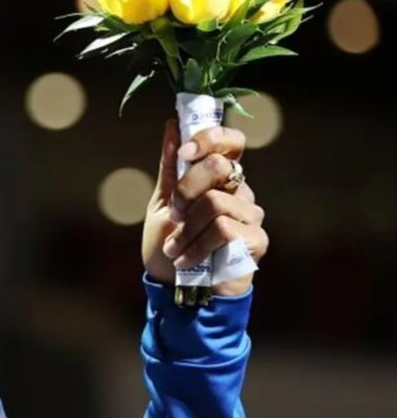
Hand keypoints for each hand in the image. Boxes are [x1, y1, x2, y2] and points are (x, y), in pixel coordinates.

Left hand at [141, 119, 267, 295]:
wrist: (175, 291)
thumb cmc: (169, 246)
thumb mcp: (161, 204)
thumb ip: (170, 169)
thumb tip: (172, 126)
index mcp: (219, 178)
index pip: (230, 141)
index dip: (209, 138)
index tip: (184, 152)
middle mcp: (240, 191)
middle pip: (220, 166)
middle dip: (186, 189)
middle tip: (173, 213)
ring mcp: (251, 215)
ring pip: (216, 202)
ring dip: (186, 228)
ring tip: (173, 248)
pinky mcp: (256, 241)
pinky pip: (225, 230)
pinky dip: (197, 245)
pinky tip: (185, 259)